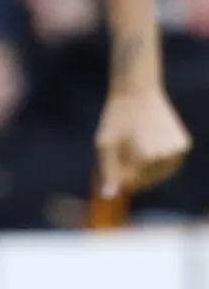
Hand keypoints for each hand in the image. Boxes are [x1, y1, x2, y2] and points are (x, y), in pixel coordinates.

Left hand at [98, 80, 191, 200]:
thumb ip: (109, 173)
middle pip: (145, 180)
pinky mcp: (184, 146)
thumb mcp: (104, 145)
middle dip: (132, 170)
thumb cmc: (116, 119)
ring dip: (146, 167)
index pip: (130, 184)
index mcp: (146, 158)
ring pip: (158, 173)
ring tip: (137, 144)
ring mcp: (178, 152)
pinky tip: (150, 141)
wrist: (138, 92)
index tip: (114, 156)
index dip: (117, 174)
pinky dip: (158, 158)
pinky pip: (167, 162)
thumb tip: (110, 196)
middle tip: (125, 146)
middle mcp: (166, 157)